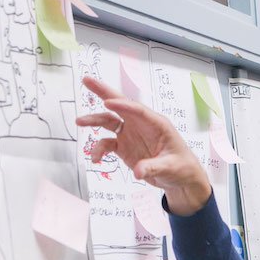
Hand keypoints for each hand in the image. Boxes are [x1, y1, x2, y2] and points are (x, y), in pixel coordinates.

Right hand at [76, 76, 211, 215]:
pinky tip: (95, 159)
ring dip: (94, 120)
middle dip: (103, 92)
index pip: (137, 110)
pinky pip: (107, 144)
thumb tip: (137, 171)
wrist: (179, 179)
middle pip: (120, 104)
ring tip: (79, 121)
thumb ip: (153, 167)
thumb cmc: (181, 167)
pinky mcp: (124, 147)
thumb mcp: (170, 167)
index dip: (122, 105)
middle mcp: (140, 124)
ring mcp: (130, 134)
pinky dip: (99, 149)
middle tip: (87, 80)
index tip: (107, 102)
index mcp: (156, 123)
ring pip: (109, 121)